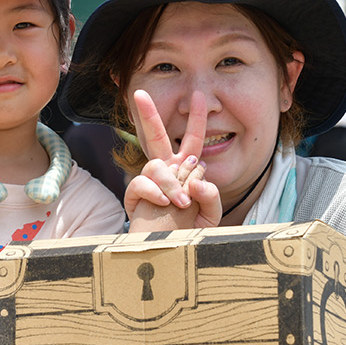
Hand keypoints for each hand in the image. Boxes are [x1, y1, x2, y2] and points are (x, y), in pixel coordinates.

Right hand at [126, 90, 220, 231]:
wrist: (173, 251)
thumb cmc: (191, 229)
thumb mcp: (211, 213)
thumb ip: (211, 195)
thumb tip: (195, 179)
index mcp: (185, 168)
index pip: (192, 139)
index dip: (197, 117)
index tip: (199, 95)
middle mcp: (166, 170)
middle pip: (156, 136)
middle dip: (148, 114)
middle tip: (139, 94)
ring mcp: (149, 182)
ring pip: (156, 165)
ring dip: (171, 183)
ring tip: (180, 203)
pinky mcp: (135, 196)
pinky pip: (142, 183)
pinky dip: (155, 192)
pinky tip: (165, 203)